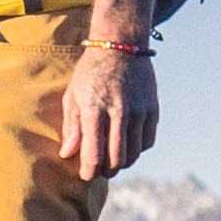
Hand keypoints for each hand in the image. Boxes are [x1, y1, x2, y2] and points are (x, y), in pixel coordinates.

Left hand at [39, 33, 161, 182]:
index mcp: (94, 110)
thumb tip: (67, 155)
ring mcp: (139, 111)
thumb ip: (71, 128)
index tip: (85, 175)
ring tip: (112, 160)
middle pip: (116, 159)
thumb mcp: (73, 96)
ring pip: (133, 153)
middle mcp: (119, 112)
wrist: (120, 45)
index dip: (89, 171)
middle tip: (99, 171)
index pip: (94, 154)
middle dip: (106, 171)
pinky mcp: (152, 109)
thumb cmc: (90, 72)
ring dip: (122, 162)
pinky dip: (137, 149)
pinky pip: (148, 141)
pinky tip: (127, 145)